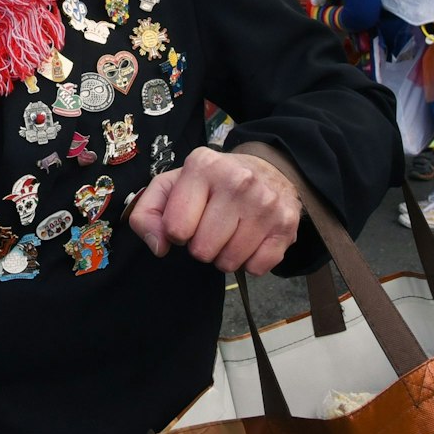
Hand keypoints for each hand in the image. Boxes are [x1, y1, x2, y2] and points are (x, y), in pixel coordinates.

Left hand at [127, 147, 300, 275]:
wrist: (269, 169)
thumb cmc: (211, 183)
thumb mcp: (172, 185)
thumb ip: (148, 213)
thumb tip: (158, 246)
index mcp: (203, 165)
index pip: (176, 228)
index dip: (176, 231)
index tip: (188, 219)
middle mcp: (238, 181)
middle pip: (202, 250)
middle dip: (201, 245)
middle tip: (211, 226)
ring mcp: (265, 203)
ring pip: (228, 263)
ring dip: (224, 255)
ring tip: (230, 231)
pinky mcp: (286, 225)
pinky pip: (256, 269)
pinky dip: (249, 262)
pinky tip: (251, 239)